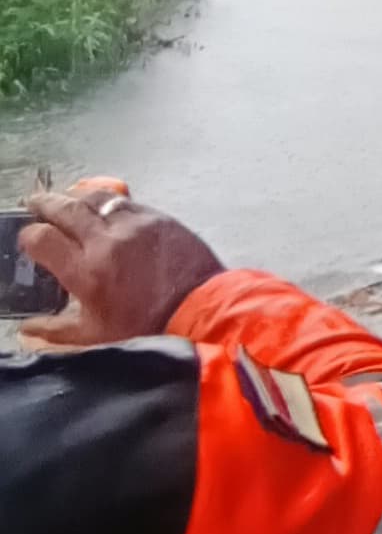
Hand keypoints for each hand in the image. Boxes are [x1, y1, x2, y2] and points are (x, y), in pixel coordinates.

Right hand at [18, 191, 220, 348]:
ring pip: (93, 197)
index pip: (43, 239)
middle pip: (64, 209)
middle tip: (35, 203)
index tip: (29, 240)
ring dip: (74, 196)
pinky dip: (106, 201)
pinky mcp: (157, 216)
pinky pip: (123, 201)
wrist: (203, 311)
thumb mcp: (96, 336)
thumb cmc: (149, 328)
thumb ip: (56, 332)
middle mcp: (106, 241)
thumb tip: (27, 330)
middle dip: (44, 204)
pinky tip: (102, 206)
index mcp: (86, 272)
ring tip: (65, 200)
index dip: (29, 237)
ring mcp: (133, 224)